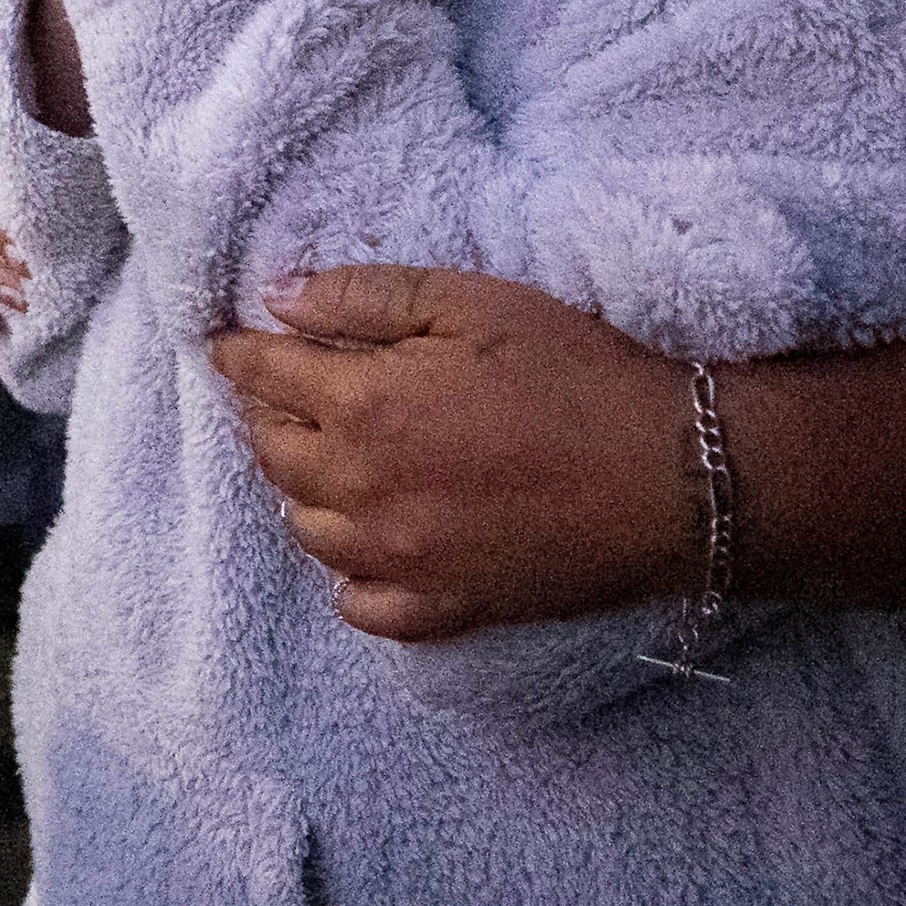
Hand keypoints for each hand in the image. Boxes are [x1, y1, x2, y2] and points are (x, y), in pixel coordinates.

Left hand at [213, 267, 698, 639]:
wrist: (677, 476)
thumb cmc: (580, 372)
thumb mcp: (474, 303)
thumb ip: (366, 298)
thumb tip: (279, 299)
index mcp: (363, 406)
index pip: (261, 377)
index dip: (238, 354)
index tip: (228, 343)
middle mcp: (363, 490)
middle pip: (273, 455)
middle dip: (265, 417)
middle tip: (281, 394)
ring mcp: (401, 559)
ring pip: (307, 530)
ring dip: (302, 490)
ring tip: (326, 462)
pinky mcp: (447, 607)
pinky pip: (362, 606)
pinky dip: (348, 577)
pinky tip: (366, 550)